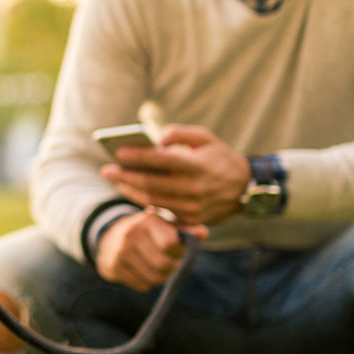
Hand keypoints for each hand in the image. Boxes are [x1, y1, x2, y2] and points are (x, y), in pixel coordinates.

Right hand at [95, 210, 209, 291]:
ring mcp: (120, 251)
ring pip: (154, 278)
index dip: (180, 252)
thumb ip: (185, 230)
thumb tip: (203, 233)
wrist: (110, 236)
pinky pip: (142, 286)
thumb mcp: (165, 225)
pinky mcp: (113, 267)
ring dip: (161, 277)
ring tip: (158, 268)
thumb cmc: (148, 231)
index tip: (179, 251)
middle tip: (171, 264)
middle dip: (172, 268)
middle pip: (163, 264)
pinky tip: (143, 271)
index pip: (170, 244)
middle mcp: (131, 233)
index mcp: (148, 220)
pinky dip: (147, 283)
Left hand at [99, 124, 250, 226]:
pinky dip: (145, 203)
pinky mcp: (192, 220)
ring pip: (153, 200)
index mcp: (197, 166)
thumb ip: (180, 133)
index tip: (119, 153)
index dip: (137, 157)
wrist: (246, 189)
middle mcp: (194, 188)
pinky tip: (133, 194)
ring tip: (117, 181)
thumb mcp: (206, 138)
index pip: (160, 161)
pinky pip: (163, 212)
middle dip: (125, 176)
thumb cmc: (221, 159)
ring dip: (131, 191)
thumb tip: (157, 141)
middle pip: (151, 184)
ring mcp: (192, 207)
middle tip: (107, 170)